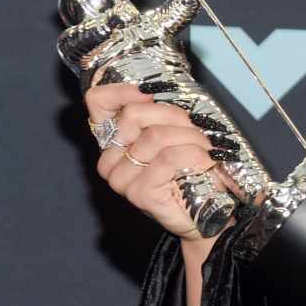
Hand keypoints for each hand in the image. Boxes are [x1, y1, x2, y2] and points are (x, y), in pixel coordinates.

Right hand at [85, 83, 234, 243]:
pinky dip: (194, 155)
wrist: (208, 213)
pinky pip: (168, 158)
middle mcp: (110, 160)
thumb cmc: (192, 171)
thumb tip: (147, 95)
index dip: (120, 91)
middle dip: (176, 119)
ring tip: (205, 152)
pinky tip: (204, 163)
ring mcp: (121, 179)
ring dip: (192, 139)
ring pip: (156, 135)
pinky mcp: (139, 194)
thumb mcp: (177, 133)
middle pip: (134, 115)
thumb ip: (160, 115)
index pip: (97, 103)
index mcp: (114, 142)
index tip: (148, 94)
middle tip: (197, 136)